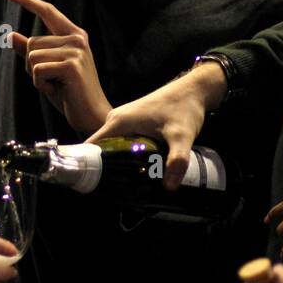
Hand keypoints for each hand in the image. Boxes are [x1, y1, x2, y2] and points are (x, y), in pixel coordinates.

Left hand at [7, 0, 109, 133]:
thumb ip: (30, 52)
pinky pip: (37, 69)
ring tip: (56, 85)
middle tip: (52, 80)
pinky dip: (40, 84)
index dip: (28, 2)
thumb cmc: (69, 93)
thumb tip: (10, 35)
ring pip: (32, 56)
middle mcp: (77, 39)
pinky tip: (57, 90)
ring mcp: (76, 51)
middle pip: (32, 42)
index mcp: (73, 35)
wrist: (91, 115)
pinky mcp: (72, 65)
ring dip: (36, 76)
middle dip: (32, 65)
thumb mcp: (46, 69)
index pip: (48, 12)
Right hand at [86, 63, 224, 190]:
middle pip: (99, 150)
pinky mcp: (131, 122)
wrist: (194, 90)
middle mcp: (116, 120)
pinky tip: (134, 171)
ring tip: (122, 186)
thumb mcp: (182, 136)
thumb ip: (176, 160)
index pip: (90, 147)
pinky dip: (123, 157)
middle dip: (103, 171)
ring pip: (111, 147)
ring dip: (114, 164)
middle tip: (113, 192)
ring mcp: (123, 120)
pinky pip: (120, 143)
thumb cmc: (184, 108)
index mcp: (118, 122)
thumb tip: (169, 187)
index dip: (87, 168)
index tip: (92, 187)